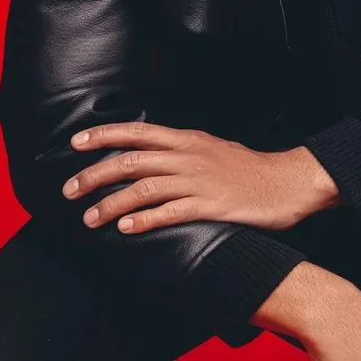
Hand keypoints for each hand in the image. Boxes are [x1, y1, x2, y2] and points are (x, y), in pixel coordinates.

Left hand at [61, 121, 339, 233]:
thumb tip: (155, 155)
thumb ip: (184, 151)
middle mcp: (189, 157)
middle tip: (69, 190)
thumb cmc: (253, 170)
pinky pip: (170, 213)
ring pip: (143, 189)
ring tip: (90, 218)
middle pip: (130, 161)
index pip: (137, 132)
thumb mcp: (214, 149)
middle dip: (94, 175)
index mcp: (188, 140)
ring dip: (111, 203)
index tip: (76, 142)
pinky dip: (144, 219)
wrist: (290, 182)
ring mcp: (199, 181)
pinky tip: (126, 228)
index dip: (104, 135)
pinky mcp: (211, 206)